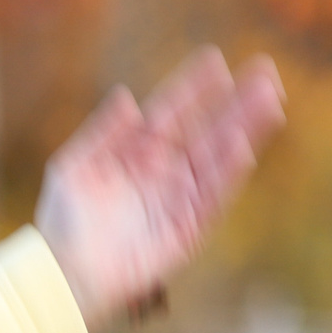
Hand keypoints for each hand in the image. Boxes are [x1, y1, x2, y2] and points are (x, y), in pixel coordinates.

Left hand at [35, 47, 285, 331]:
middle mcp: (162, 174)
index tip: (215, 59)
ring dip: (245, 130)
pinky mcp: (185, 230)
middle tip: (266, 71)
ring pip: (218, 160)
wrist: (61, 273)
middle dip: (237, 104)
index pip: (170, 114)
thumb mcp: (72, 170)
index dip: (192, 89)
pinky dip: (227, 174)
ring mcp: (176, 201)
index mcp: (135, 156)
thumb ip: (101, 135)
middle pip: (207, 132)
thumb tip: (126, 96)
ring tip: (271, 101)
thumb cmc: (60, 224)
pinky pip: (211, 198)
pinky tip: (243, 148)